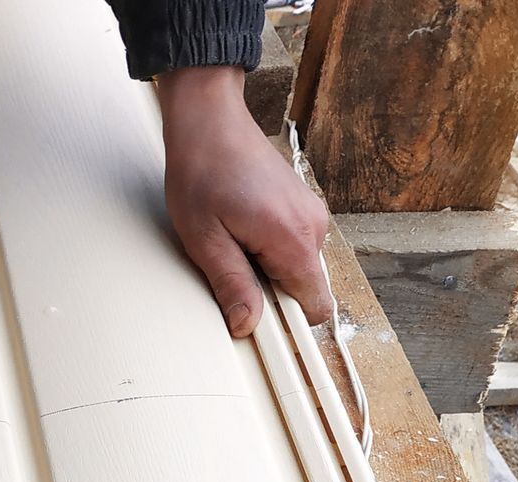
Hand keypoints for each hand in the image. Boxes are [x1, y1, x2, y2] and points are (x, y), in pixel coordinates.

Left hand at [159, 65, 332, 334]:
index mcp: (293, 240)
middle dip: (269, 291)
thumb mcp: (205, 240)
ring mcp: (310, 213)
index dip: (286, 322)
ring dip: (265, 268)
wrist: (209, 119)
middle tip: (228, 268)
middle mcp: (312, 226)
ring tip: (230, 241)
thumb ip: (232, 286)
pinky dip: (268, 248)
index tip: (258, 322)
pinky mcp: (300, 205)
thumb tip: (247, 326)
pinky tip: (239, 229)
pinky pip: (291, 245)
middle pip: (304, 288)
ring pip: (296, 267)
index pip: (315, 306)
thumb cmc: (202, 170)